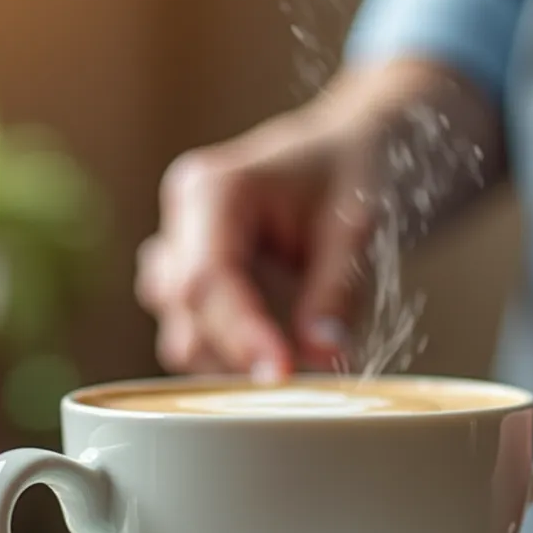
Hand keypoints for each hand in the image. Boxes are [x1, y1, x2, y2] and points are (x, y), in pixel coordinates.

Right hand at [135, 61, 500, 379]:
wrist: (340, 156)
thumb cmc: (346, 175)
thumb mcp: (355, 224)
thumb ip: (337, 290)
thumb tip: (322, 355)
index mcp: (212, 190)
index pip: (207, 279)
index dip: (239, 334)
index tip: (280, 373)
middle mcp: (181, 221)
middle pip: (185, 311)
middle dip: (237, 351)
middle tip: (303, 376)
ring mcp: (177, 255)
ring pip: (181, 332)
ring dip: (232, 358)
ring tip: (297, 356)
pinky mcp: (188, 285)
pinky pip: (195, 338)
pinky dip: (233, 356)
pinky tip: (278, 350)